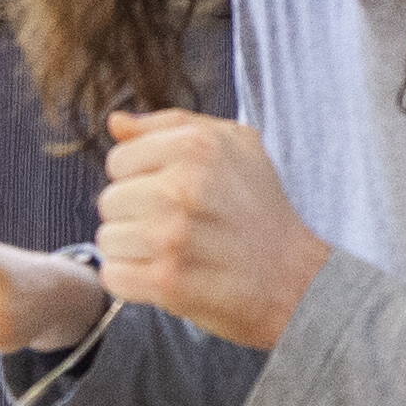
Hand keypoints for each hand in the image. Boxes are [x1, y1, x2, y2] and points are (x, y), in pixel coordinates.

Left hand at [95, 111, 334, 352]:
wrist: (297, 280)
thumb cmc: (264, 212)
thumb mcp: (236, 145)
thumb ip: (170, 125)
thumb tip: (116, 123)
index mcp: (196, 146)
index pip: (119, 159)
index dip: (141, 179)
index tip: (172, 195)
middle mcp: (181, 187)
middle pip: (109, 201)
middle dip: (136, 217)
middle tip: (178, 228)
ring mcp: (171, 236)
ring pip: (107, 240)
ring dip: (134, 251)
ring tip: (174, 253)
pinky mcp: (166, 281)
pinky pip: (113, 276)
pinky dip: (133, 282)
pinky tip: (166, 277)